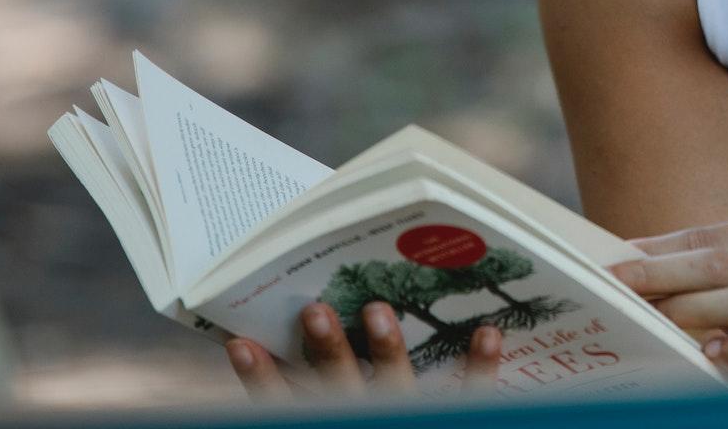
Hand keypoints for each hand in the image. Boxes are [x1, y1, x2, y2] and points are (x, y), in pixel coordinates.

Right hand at [223, 301, 502, 400]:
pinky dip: (479, 369)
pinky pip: (471, 398)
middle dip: (327, 351)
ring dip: (387, 350)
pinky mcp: (451, 424)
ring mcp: (410, 421)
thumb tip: (256, 355)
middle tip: (314, 311)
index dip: (260, 380)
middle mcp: (363, 422)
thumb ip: (300, 403)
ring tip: (377, 310)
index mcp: (328, 422)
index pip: (282, 408)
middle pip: (338, 388)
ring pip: (396, 388)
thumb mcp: (325, 415)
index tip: (240, 345)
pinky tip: (488, 334)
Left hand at [606, 212, 727, 379]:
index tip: (615, 258)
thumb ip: (717, 264)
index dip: (660, 248)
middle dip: (661, 275)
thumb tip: (640, 261)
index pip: (712, 236)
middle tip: (616, 284)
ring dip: (690, 311)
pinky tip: (710, 352)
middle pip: (720, 264)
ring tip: (653, 319)